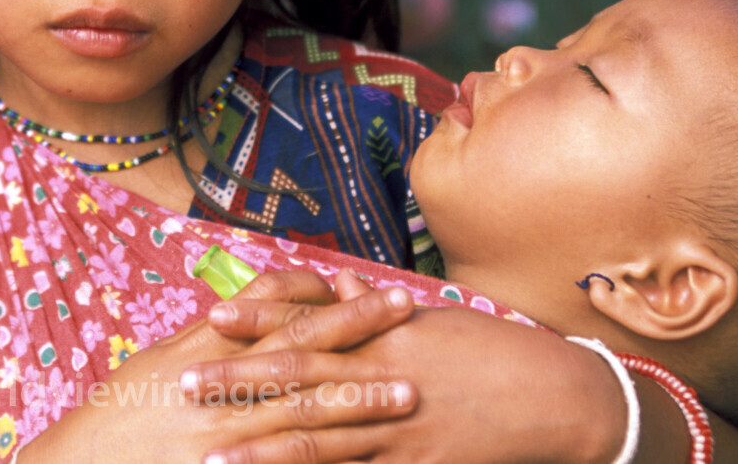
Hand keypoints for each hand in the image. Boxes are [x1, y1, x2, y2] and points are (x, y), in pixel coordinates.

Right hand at [16, 272, 415, 463]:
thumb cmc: (119, 414)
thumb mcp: (160, 360)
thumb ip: (211, 335)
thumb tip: (252, 302)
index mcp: (204, 351)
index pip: (272, 309)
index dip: (322, 294)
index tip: (363, 284)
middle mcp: (219, 388)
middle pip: (302, 352)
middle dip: (358, 331)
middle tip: (409, 312)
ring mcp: (226, 438)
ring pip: (307, 413)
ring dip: (360, 401)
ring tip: (407, 392)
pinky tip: (369, 461)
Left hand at [184, 273, 628, 463]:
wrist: (555, 396)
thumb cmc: (492, 349)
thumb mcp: (434, 320)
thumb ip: (377, 312)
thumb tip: (340, 290)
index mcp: (384, 333)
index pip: (309, 322)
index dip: (259, 318)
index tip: (212, 312)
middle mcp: (384, 376)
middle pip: (297, 380)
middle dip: (238, 383)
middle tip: (182, 383)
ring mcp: (398, 428)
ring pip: (317, 440)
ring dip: (259, 450)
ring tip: (209, 457)